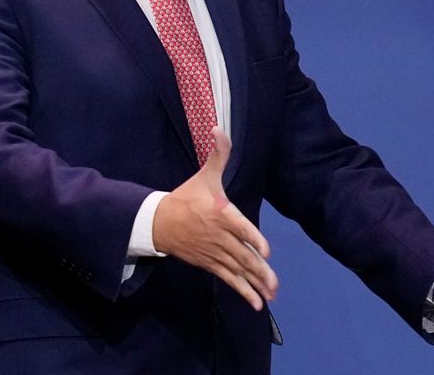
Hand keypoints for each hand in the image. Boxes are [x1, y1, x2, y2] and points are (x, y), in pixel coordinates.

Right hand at [152, 127, 278, 309]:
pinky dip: (242, 291)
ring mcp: (214, 252)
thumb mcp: (204, 175)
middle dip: (259, 270)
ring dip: (255, 283)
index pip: (239, 227)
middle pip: (242, 254)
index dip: (252, 238)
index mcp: (220, 213)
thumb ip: (218, 155)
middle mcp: (218, 235)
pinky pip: (229, 278)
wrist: (158, 221)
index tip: (266, 250)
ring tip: (271, 294)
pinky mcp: (210, 263)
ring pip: (238, 269)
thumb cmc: (187, 198)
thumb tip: (220, 128)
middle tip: (275, 283)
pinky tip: (257, 304)